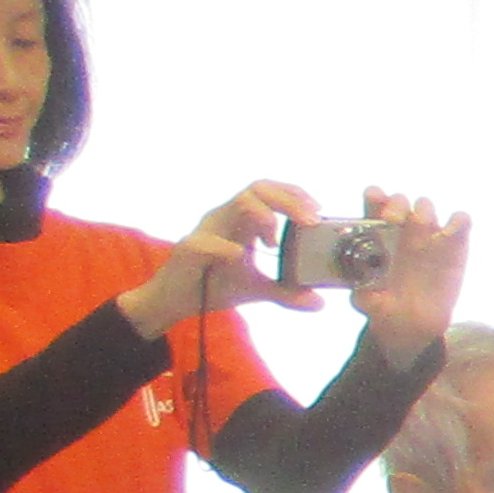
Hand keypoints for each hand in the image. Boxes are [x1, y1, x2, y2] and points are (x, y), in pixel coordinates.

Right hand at [112, 183, 321, 338]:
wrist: (174, 302)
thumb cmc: (213, 285)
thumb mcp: (258, 289)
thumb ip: (287, 292)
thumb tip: (319, 302)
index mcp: (242, 221)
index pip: (268, 192)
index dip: (294, 194)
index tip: (317, 212)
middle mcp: (225, 218)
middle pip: (257, 189)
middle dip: (288, 200)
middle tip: (309, 221)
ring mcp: (207, 230)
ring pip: (237, 204)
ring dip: (265, 217)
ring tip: (275, 241)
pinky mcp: (190, 249)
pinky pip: (208, 241)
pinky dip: (228, 248)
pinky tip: (240, 257)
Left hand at [350, 193, 471, 354]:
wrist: (414, 322)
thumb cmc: (385, 305)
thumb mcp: (367, 301)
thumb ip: (363, 291)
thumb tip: (361, 286)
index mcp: (376, 233)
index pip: (374, 203)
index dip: (374, 197)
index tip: (374, 199)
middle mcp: (402, 228)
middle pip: (399, 201)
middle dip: (396, 204)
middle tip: (392, 219)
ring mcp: (429, 234)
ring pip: (426, 206)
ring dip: (423, 211)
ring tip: (421, 227)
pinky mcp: (455, 243)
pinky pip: (461, 222)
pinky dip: (459, 222)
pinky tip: (452, 233)